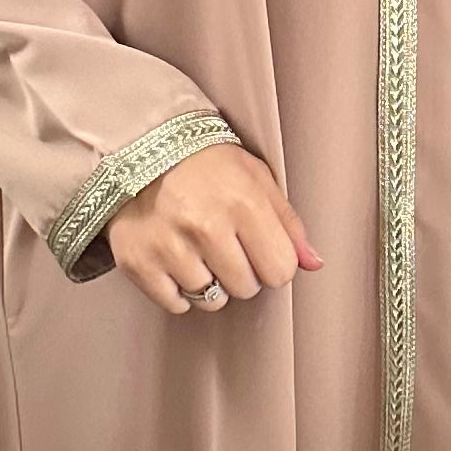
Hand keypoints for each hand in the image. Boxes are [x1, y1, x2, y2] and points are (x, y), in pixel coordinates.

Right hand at [108, 144, 322, 316]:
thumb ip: (287, 222)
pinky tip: (174, 261)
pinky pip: (175, 303)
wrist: (136, 147)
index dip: (272, 264)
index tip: (258, 249)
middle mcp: (206, 226)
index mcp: (242, 202)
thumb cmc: (203, 162)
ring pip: (211, 299)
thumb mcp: (254, 176)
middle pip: (246, 289)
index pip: (280, 271)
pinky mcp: (138, 262)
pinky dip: (178, 290)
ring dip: (209, 281)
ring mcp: (169, 246)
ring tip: (196, 250)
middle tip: (223, 245)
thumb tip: (313, 263)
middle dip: (241, 273)